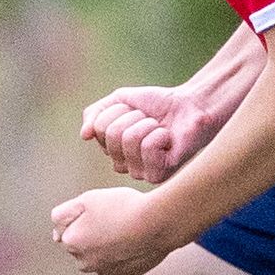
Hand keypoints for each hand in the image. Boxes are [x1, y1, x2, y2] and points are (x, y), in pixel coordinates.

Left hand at [50, 183, 173, 274]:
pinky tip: (134, 242)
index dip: (81, 218)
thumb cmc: (123, 207)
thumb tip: (56, 230)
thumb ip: (63, 213)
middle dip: (91, 235)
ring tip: (125, 230)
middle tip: (113, 219)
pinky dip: (122, 256)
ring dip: (106, 247)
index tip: (98, 211)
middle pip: (82, 246)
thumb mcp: (87, 199)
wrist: (158, 223)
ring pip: (99, 257)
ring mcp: (105, 272)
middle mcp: (84, 263)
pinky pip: (118, 265)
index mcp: (72, 242)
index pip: (65, 230)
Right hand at [80, 82, 215, 183]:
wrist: (190, 105)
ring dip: (147, 124)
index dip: (118, 110)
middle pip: (111, 134)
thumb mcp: (119, 100)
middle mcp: (123, 166)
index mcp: (111, 151)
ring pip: (129, 139)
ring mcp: (140, 173)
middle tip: (149, 119)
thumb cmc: (157, 105)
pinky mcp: (159, 174)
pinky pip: (148, 148)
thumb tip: (84, 135)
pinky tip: (168, 139)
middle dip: (132, 116)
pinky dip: (159, 134)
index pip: (99, 127)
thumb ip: (95, 114)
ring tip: (160, 128)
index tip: (135, 111)